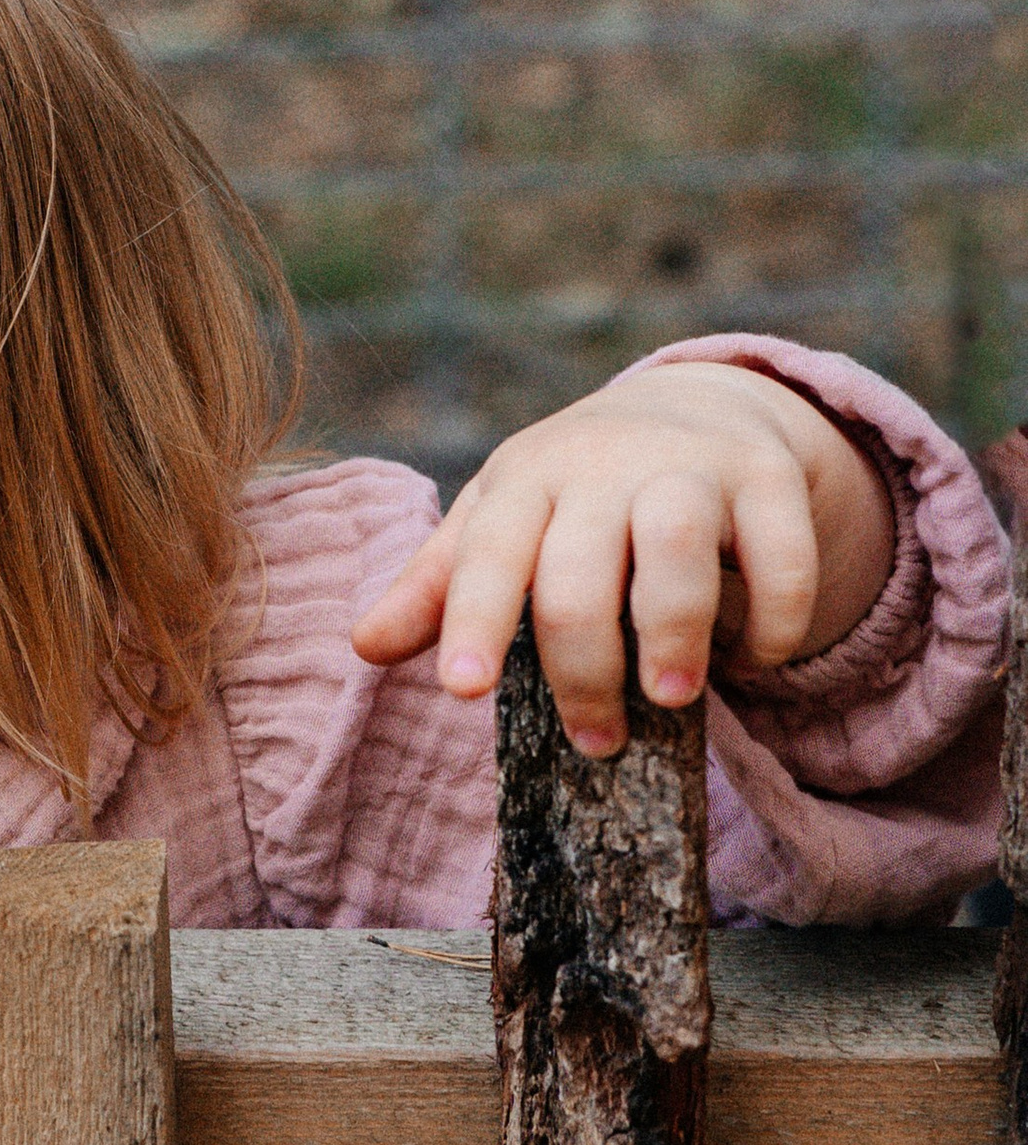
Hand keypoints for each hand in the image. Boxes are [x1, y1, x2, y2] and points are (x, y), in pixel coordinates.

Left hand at [348, 363, 897, 756]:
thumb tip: (364, 647)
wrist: (691, 405)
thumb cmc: (575, 490)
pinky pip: (780, 550)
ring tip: (671, 698)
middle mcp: (602, 463)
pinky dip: (776, 615)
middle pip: (578, 569)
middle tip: (597, 738)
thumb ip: (441, 585)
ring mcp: (689, 464)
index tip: (462, 692)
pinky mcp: (767, 475)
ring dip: (672, 632)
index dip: (472, 620)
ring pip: (674, 542)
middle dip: (583, 666)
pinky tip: (754, 657)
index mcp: (526, 478)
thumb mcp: (502, 522)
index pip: (489, 550)